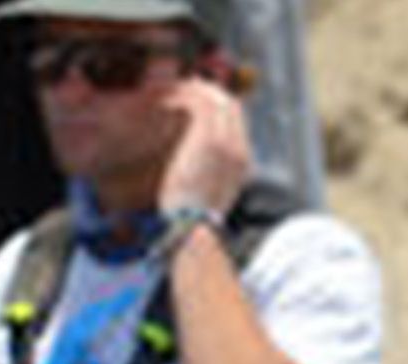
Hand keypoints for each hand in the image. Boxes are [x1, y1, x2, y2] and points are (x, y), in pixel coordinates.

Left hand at [155, 76, 255, 215]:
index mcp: (241, 162)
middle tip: (180, 88)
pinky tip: (166, 102)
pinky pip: (200, 104)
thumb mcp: (203, 194)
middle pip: (229, 103)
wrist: (191, 230)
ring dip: (191, 91)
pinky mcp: (210, 141)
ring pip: (215, 99)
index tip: (193, 98)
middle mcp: (239, 149)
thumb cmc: (189, 218)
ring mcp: (227, 143)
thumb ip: (205, 173)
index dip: (215, 102)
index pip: (235, 119)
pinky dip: (182, 97)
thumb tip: (194, 164)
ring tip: (169, 93)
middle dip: (205, 91)